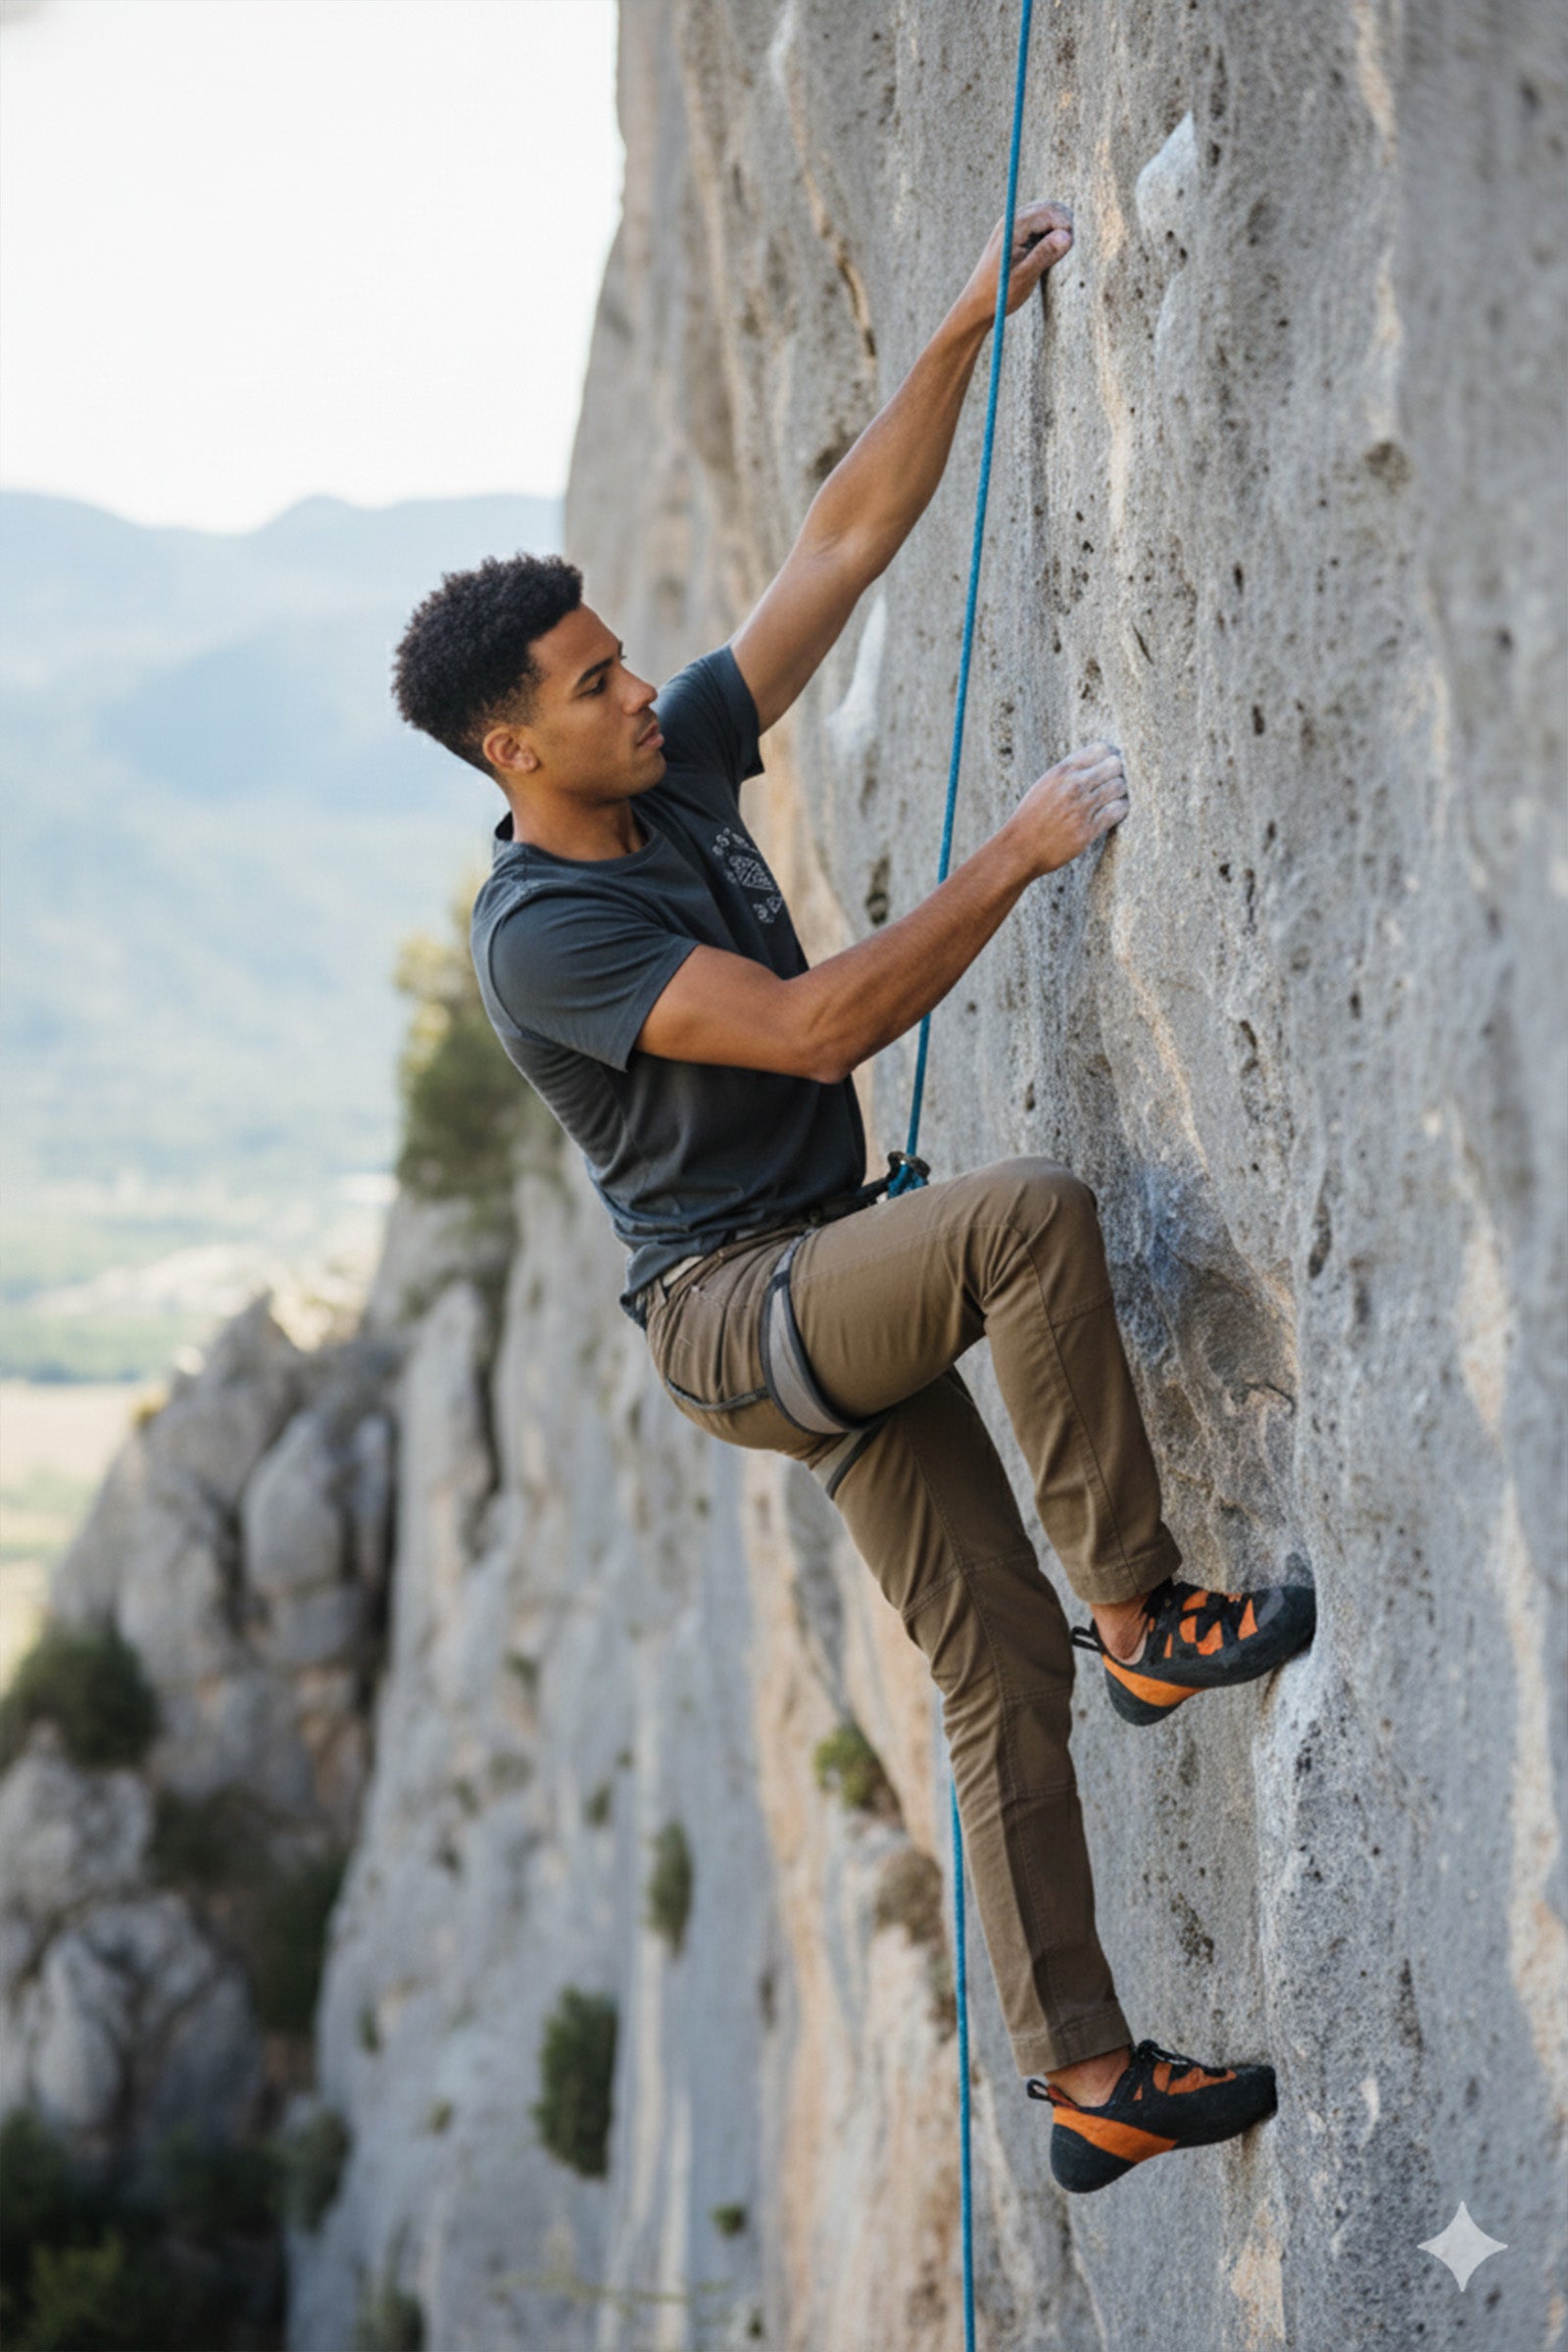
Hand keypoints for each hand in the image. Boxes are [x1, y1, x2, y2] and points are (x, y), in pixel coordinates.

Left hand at [958, 200, 1073, 330]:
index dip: (1065, 226)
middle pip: (1048, 207)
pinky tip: (1050, 252)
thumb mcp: (1025, 276)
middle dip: (1063, 223)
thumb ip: (1045, 254)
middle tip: (1071, 248)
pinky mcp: (1014, 234)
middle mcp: (1012, 220)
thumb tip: (1067, 236)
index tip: (1073, 246)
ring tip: (1060, 252)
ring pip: (1045, 214)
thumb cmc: (999, 294)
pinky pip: (1038, 225)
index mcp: (1013, 226)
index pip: (1049, 212)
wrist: (976, 305)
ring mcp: (1012, 225)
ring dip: (1057, 228)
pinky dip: (1048, 233)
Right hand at [1008, 741, 1127, 877]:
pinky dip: (1120, 810)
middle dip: (1117, 774)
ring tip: (1114, 799)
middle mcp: (1073, 785)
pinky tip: (1115, 812)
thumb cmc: (1032, 816)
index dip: (1109, 757)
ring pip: (1119, 788)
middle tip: (1113, 783)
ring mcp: (1082, 807)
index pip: (1101, 749)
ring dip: (1120, 793)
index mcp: (1062, 770)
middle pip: (1114, 766)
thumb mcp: (1045, 784)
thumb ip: (1069, 772)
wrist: (1019, 847)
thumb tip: (1099, 761)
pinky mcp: (1088, 830)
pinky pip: (1117, 811)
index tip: (1108, 767)